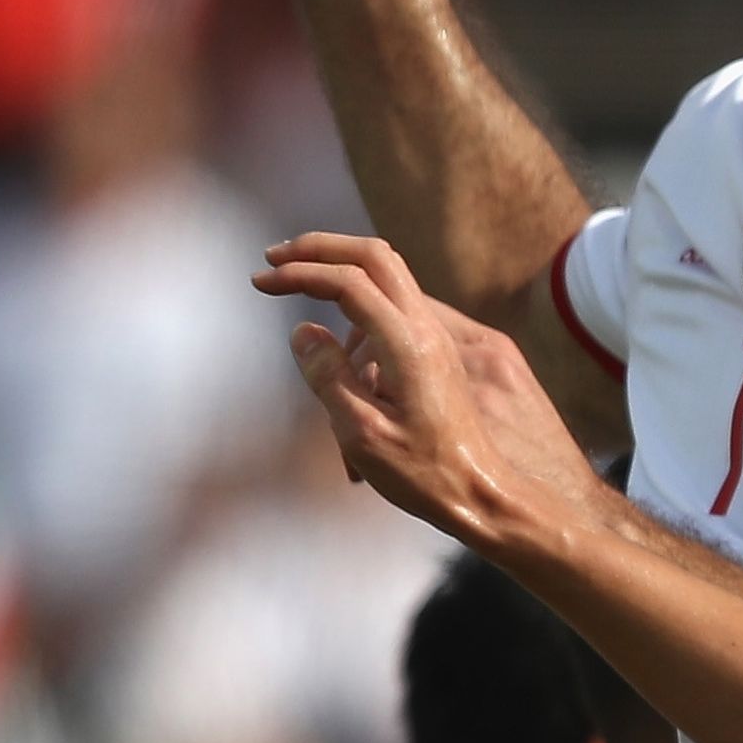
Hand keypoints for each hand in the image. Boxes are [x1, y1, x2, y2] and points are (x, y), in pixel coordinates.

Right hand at [269, 233, 611, 564]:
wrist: (483, 493)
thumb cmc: (425, 473)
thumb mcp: (361, 433)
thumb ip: (327, 376)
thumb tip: (304, 331)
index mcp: (408, 344)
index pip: (347, 280)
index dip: (299, 273)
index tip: (259, 281)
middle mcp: (427, 329)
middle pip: (373, 255)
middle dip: (320, 248)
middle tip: (276, 259)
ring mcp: (437, 338)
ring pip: (387, 275)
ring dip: (340, 270)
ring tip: (298, 286)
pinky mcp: (437, 352)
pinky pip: (395, 305)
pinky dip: (359, 301)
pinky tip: (338, 340)